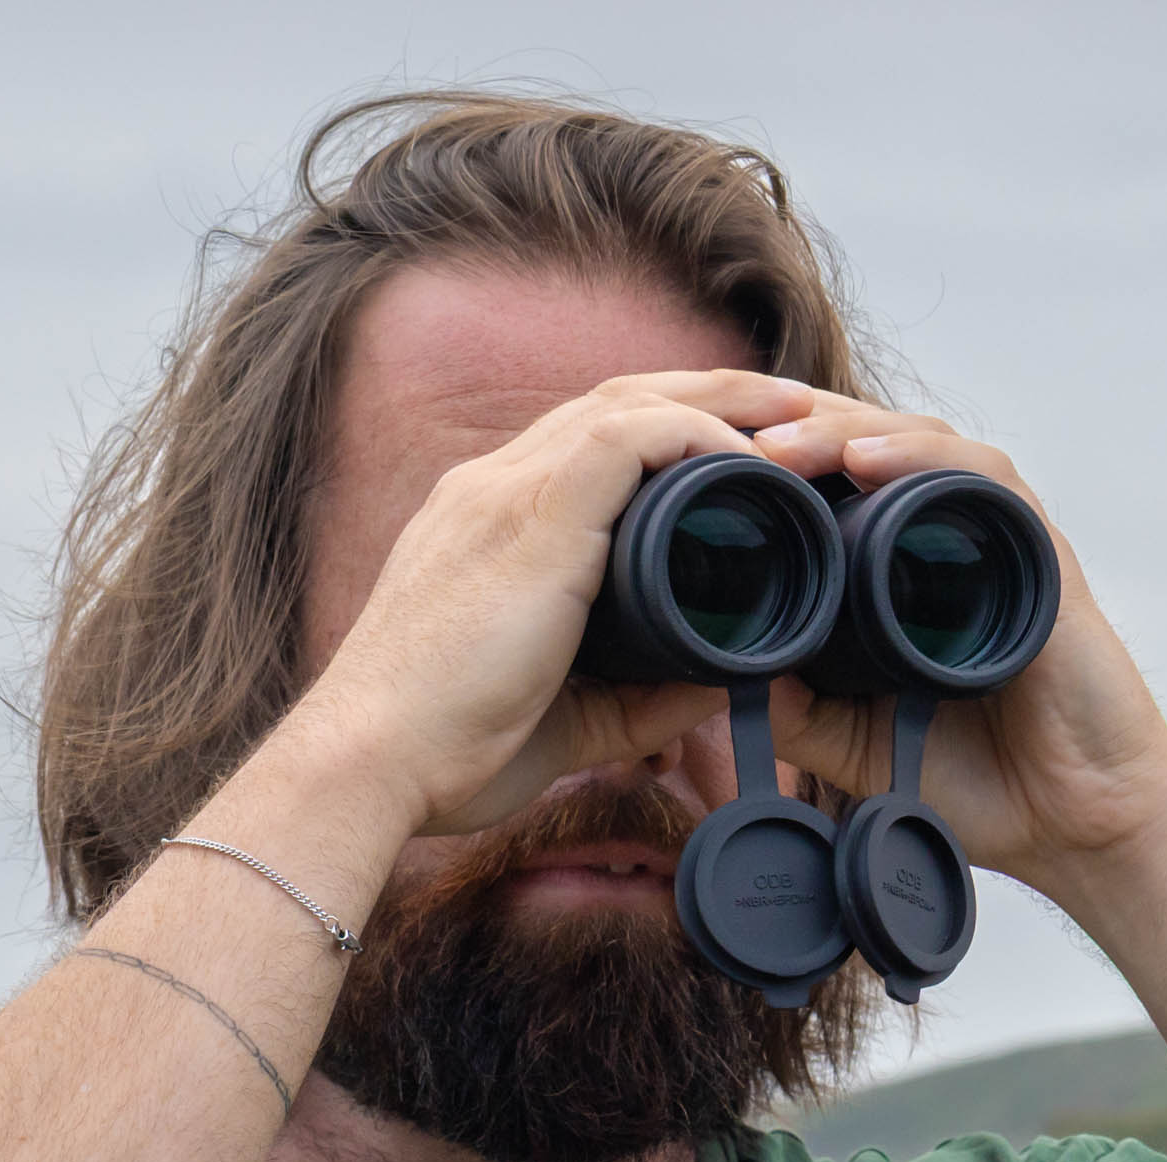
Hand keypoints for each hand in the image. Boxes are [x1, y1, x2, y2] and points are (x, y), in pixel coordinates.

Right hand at [290, 369, 822, 836]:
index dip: (673, 431)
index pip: (590, 443)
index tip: (747, 452)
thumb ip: (641, 700)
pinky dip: (695, 436)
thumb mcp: (568, 720)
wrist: (370, 764)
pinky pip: (627, 438)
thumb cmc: (447, 753)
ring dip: (720, 401)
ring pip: (628, 403)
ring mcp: (504, 494)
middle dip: (712, 392)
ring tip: (796, 413)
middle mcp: (491, 488)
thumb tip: (721, 684)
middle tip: (794, 406)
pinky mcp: (528, 519)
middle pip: (617, 401)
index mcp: (490, 524)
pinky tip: (748, 459)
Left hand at [741, 397, 1166, 887]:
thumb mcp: (857, 748)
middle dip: (792, 434)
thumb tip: (717, 671)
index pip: (833, 490)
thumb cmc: (983, 784)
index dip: (772, 469)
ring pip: (918, 445)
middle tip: (722, 443)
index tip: (698, 477)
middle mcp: (950, 543)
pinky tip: (869, 457)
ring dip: (844, 431)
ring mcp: (997, 542)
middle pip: (866, 447)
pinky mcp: (1041, 554)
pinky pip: (983, 478)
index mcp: (904, 576)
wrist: (1077, 826)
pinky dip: (924, 457)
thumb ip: (796, 711)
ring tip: (780, 446)